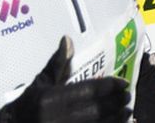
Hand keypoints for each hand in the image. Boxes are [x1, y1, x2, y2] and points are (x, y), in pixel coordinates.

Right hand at [0, 36, 129, 122]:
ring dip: (115, 120)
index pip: (88, 91)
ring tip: (126, 113)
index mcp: (51, 100)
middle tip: (128, 97)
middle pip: (96, 111)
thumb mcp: (39, 84)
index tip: (123, 83)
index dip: (109, 87)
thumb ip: (57, 65)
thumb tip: (67, 40)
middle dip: (115, 104)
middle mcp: (58, 119)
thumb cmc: (26, 105)